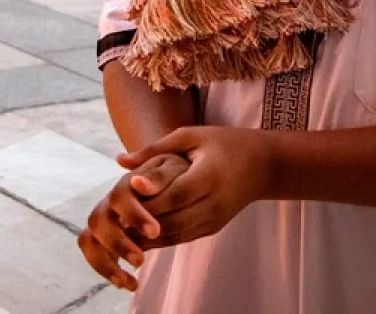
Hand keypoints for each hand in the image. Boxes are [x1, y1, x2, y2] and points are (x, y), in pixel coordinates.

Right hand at [77, 154, 189, 290]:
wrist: (172, 181)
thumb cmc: (174, 174)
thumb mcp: (172, 169)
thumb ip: (158, 177)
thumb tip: (138, 183)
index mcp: (125, 185)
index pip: (119, 196)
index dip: (133, 215)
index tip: (154, 232)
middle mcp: (109, 203)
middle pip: (97, 220)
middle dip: (117, 243)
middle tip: (141, 261)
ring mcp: (105, 221)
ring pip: (89, 240)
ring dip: (106, 263)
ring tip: (132, 283)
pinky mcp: (105, 239)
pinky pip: (95, 255)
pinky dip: (108, 271)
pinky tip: (130, 284)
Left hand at [118, 127, 270, 247]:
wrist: (262, 165)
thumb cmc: (222, 143)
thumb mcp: (190, 137)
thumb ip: (155, 150)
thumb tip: (120, 161)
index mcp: (210, 175)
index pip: (177, 193)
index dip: (151, 196)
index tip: (125, 194)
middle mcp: (215, 202)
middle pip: (174, 218)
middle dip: (143, 220)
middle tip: (112, 218)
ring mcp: (216, 219)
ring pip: (177, 233)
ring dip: (148, 235)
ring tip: (119, 230)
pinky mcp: (214, 228)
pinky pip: (184, 237)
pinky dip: (161, 239)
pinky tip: (138, 235)